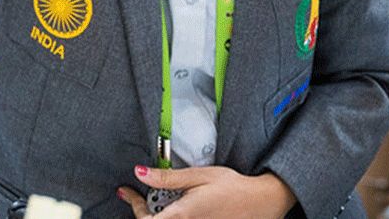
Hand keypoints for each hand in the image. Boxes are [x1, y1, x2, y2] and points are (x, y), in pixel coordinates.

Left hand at [118, 165, 295, 218]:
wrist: (262, 201)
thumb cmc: (232, 187)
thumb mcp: (198, 176)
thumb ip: (168, 178)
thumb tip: (140, 173)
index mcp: (182, 215)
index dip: (133, 206)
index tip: (126, 192)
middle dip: (143, 211)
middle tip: (138, 196)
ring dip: (157, 216)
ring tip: (158, 201)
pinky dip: (171, 217)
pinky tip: (175, 209)